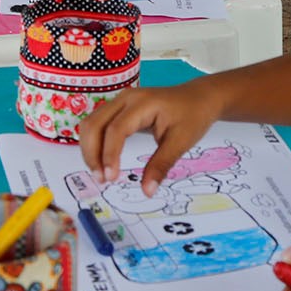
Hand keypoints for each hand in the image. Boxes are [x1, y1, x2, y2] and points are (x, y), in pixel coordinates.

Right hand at [79, 80, 225, 189]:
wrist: (199, 98)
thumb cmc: (192, 116)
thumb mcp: (181, 142)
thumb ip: (161, 165)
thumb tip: (147, 191)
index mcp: (142, 103)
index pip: (116, 129)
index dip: (109, 155)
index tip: (110, 178)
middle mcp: (126, 98)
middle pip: (94, 124)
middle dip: (92, 153)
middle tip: (101, 180)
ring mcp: (120, 100)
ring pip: (92, 123)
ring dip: (90, 149)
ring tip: (100, 174)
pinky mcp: (120, 107)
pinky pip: (98, 123)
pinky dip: (95, 143)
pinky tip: (101, 161)